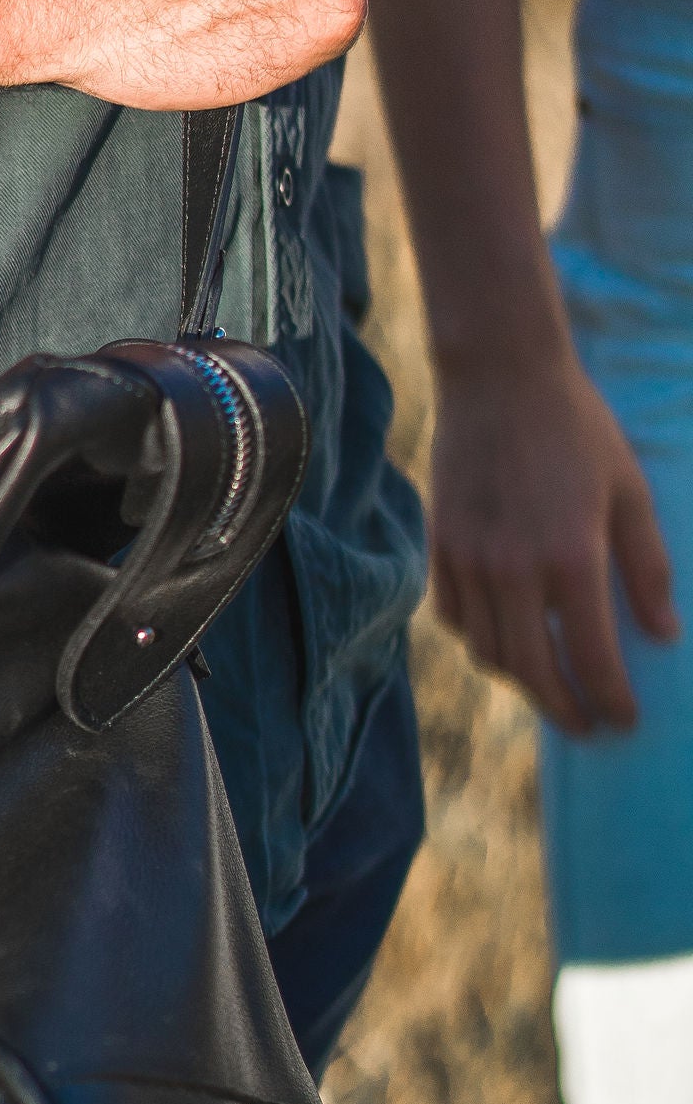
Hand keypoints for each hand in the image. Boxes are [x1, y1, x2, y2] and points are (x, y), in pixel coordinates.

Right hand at [430, 345, 677, 731]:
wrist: (500, 377)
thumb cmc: (578, 428)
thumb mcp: (631, 492)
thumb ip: (647, 568)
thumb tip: (664, 633)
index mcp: (571, 558)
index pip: (592, 657)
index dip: (610, 698)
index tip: (625, 721)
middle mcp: (514, 570)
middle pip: (533, 670)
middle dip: (563, 708)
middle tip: (586, 726)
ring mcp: (470, 561)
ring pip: (489, 652)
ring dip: (521, 680)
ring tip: (548, 686)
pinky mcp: (441, 546)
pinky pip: (456, 618)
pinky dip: (481, 641)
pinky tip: (505, 640)